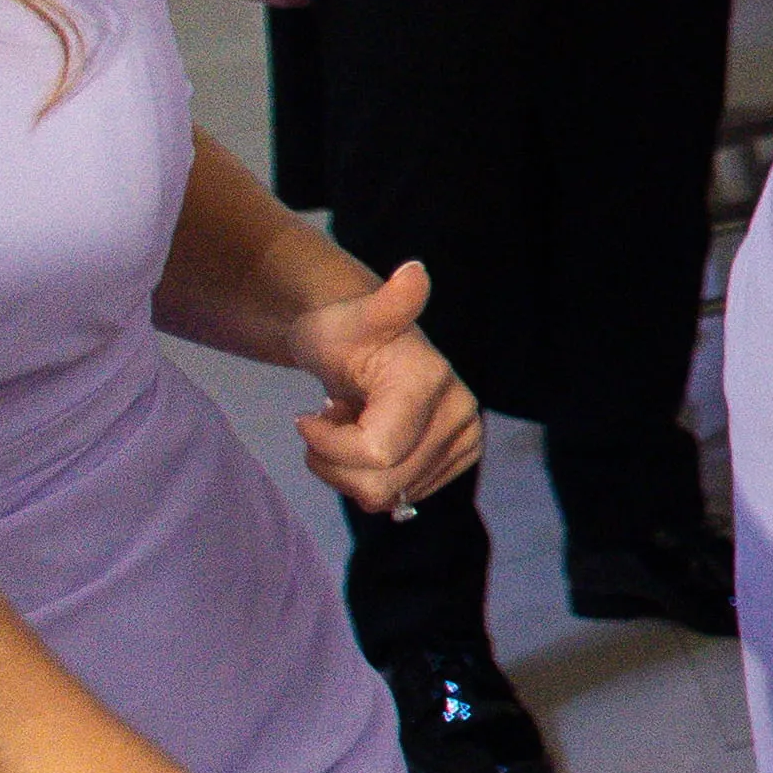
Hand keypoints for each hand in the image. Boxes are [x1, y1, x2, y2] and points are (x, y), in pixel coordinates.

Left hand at [282, 257, 478, 514]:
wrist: (361, 344)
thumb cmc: (343, 332)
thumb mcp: (352, 319)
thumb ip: (387, 304)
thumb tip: (414, 273)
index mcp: (434, 386)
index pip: (375, 454)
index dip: (328, 445)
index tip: (308, 415)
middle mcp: (463, 417)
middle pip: (380, 484)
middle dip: (335, 461)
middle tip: (330, 420)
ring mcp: (464, 443)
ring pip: (386, 498)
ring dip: (348, 470)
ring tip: (351, 428)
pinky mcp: (458, 462)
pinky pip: (398, 500)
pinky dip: (368, 477)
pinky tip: (367, 441)